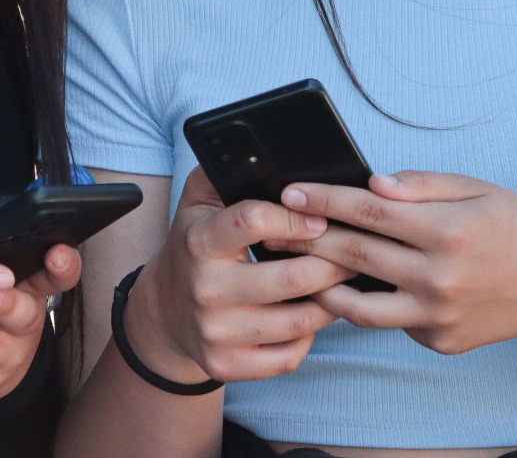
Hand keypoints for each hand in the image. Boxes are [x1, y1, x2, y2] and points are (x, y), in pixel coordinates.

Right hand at [122, 167, 354, 383]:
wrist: (163, 313)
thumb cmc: (194, 246)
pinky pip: (287, 356)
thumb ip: (226, 169)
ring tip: (344, 281)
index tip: (321, 215)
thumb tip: (266, 151)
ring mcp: (215, 333)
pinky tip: (313, 315)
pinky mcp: (226, 365)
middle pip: (291, 278)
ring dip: (332, 300)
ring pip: (298, 321)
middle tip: (353, 250)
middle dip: (333, 262)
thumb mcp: (198, 201)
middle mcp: (205, 289)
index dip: (295, 216)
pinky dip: (309, 336)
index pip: (253, 221)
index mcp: (199, 241)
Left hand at [267, 170, 516, 354]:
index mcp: (447, 230)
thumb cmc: (515, 228)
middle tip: (274, 228)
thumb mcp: (476, 189)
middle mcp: (439, 276)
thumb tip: (372, 185)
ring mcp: (437, 315)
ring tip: (299, 269)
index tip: (292, 192)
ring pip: (359, 306)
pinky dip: (372, 305)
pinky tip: (355, 288)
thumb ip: (421, 184)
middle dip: (308, 238)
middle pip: (355, 255)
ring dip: (323, 286)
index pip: (369, 212)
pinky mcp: (438, 341)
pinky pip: (391, 322)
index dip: (325, 200)